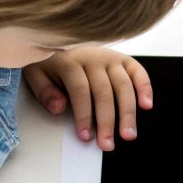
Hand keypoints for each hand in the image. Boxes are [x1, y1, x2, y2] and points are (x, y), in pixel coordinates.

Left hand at [23, 47, 151, 151]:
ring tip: (128, 134)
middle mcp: (93, 58)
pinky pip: (138, 72)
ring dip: (128, 112)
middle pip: (104, 92)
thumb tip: (60, 107)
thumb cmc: (49, 62)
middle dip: (107, 121)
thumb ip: (44, 91)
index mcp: (70, 61)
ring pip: (123, 86)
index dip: (83, 115)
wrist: (60, 38)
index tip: (85, 136)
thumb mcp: (36, 74)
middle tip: (107, 144)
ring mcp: (110, 58)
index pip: (80, 90)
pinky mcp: (123, 59)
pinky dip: (145, 87)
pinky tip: (147, 105)